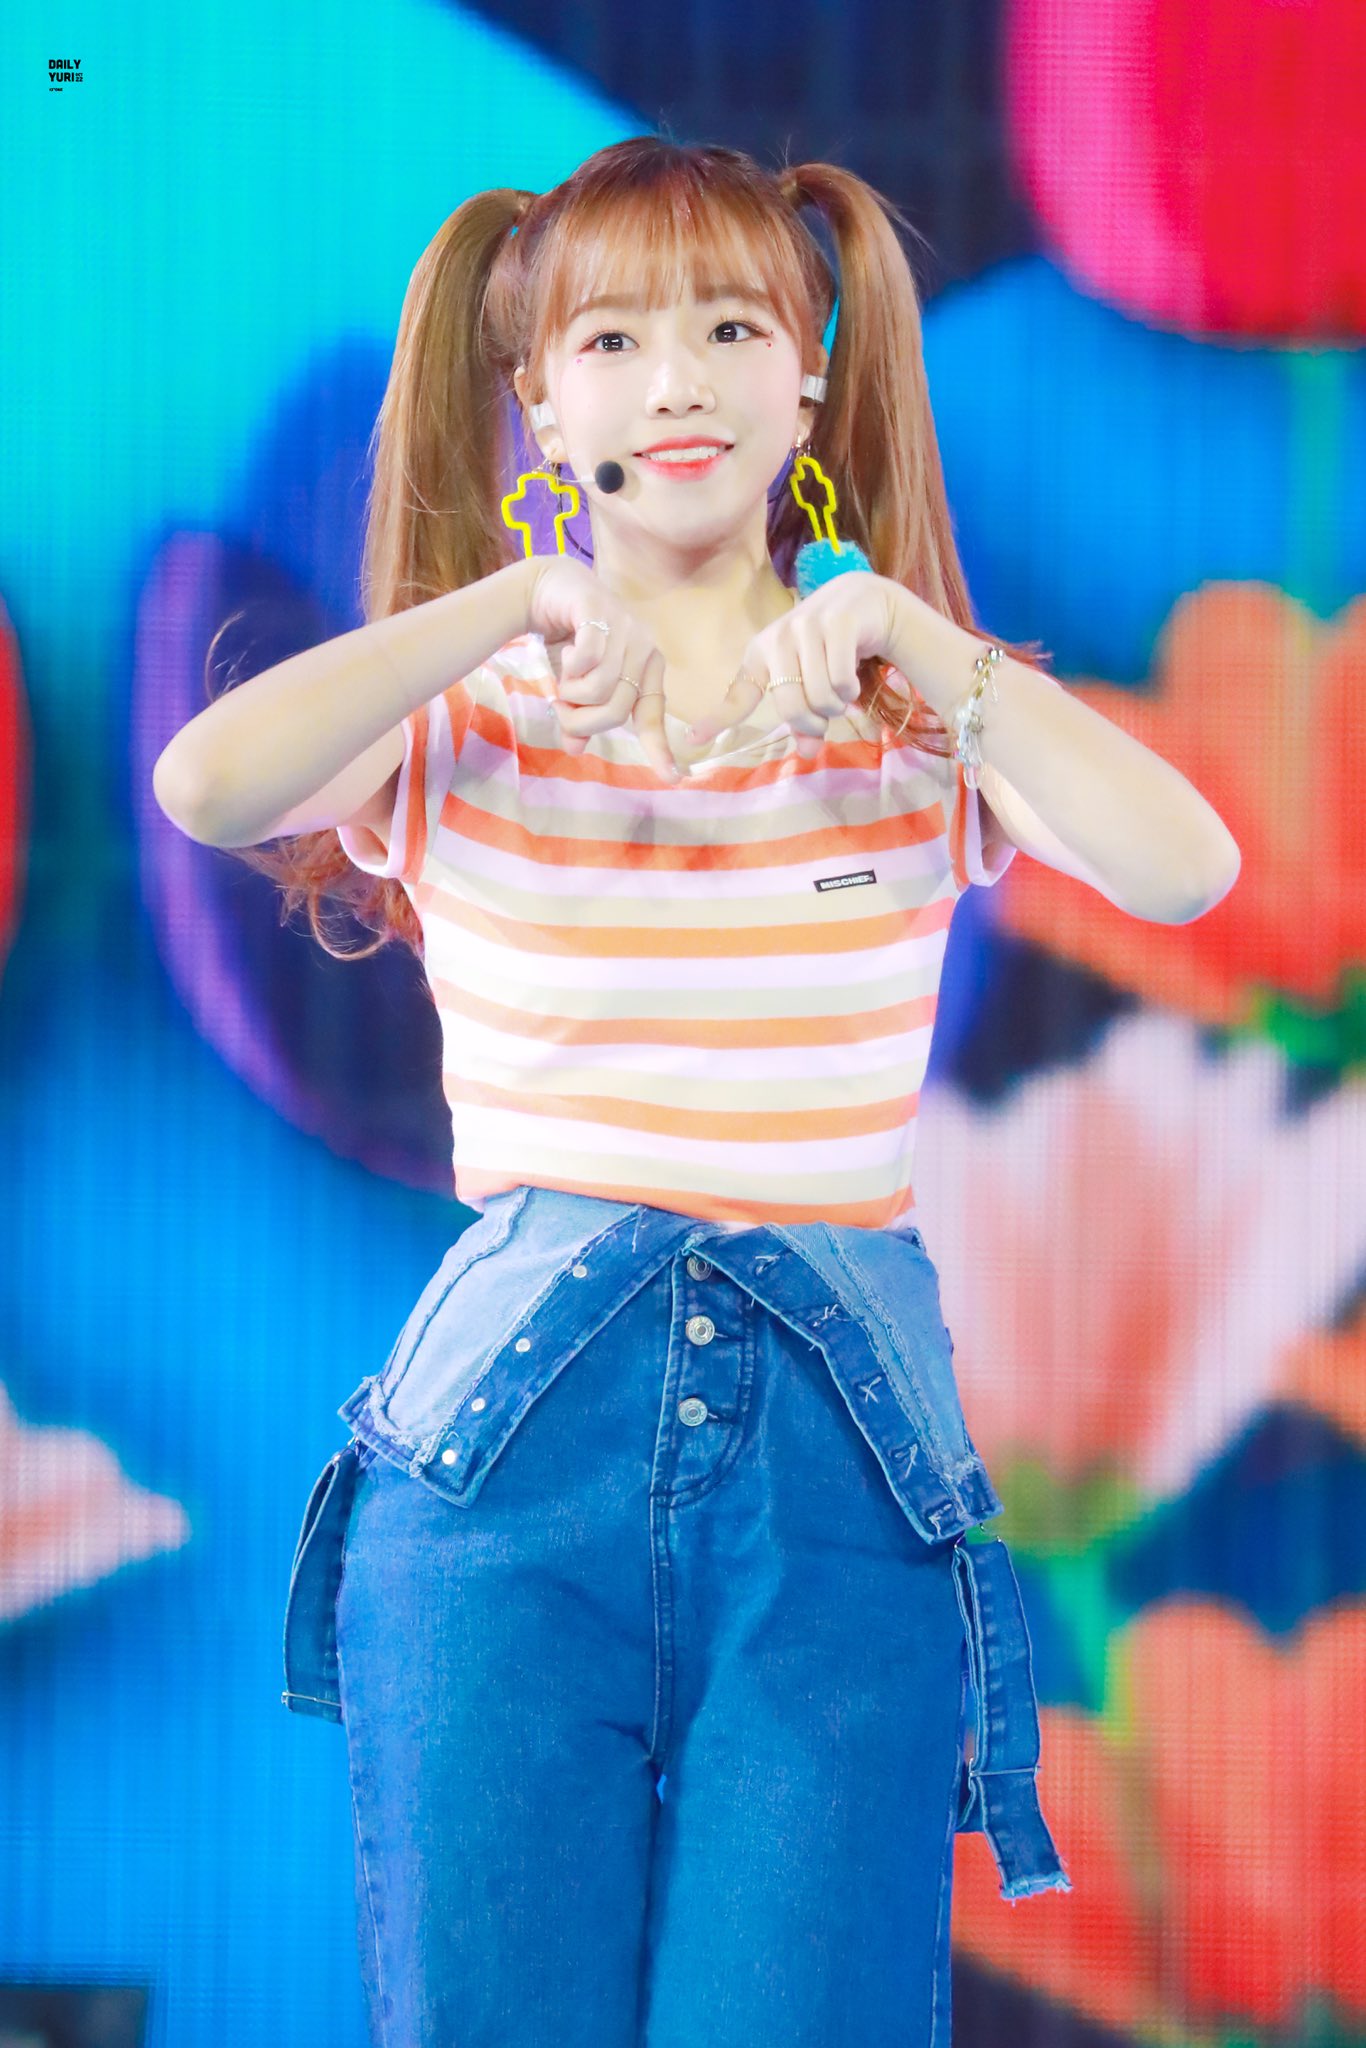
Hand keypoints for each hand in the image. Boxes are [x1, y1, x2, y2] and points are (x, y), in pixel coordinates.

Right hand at [524, 556, 680, 783]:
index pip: (653, 715)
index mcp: (646, 669)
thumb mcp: (573, 685)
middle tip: (561, 708)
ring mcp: (625, 629)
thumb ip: (579, 715)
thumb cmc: (568, 641)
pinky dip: (570, 666)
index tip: (672, 778)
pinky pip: (588, 659)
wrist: (549, 588)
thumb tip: (575, 749)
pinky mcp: (601, 612)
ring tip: (562, 678)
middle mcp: (643, 649)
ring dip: (570, 693)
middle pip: (616, 710)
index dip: (659, 748)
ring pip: (600, 688)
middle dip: (581, 719)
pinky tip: (565, 652)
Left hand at [685, 573, 904, 759]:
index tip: (692, 739)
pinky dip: (851, 690)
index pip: (739, 696)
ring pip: (820, 696)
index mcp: (760, 654)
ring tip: (842, 693)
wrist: (866, 600)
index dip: (717, 720)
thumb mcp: (811, 682)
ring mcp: (806, 627)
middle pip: (791, 708)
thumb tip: (808, 752)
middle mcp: (777, 639)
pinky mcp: (836, 624)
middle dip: (814, 723)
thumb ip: (806, 719)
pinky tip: (853, 678)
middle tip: (829, 717)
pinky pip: (841, 680)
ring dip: (837, 705)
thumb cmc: (831, 648)